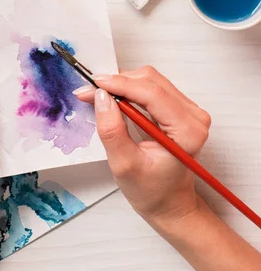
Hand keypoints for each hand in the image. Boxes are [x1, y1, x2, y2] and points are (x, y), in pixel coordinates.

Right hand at [74, 66, 210, 224]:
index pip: (152, 94)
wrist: (170, 203)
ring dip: (123, 83)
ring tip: (100, 95)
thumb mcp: (124, 165)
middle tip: (91, 90)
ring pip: (151, 80)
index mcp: (187, 132)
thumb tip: (101, 97)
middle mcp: (194, 116)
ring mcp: (189, 110)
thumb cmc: (152, 191)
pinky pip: (153, 87)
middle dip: (118, 82)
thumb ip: (112, 130)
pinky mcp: (180, 108)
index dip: (121, 84)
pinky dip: (130, 88)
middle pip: (152, 81)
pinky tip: (115, 98)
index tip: (93, 83)